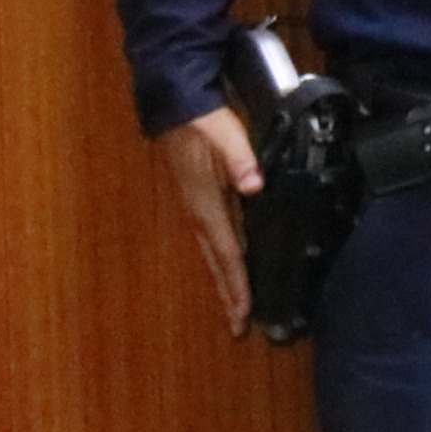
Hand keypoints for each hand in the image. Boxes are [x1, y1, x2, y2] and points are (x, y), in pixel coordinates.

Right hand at [156, 107, 262, 337]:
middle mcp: (200, 210)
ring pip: (216, 252)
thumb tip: (254, 184)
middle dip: (229, 293)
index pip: (226, 249)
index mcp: (206, 201)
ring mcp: (200, 206)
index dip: (236, 281)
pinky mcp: (203, 199)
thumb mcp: (225, 133)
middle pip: (218, 260)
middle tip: (239, 327)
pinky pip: (217, 238)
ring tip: (236, 308)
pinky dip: (226, 258)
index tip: (242, 310)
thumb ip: (241, 157)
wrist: (176, 104)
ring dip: (227, 280)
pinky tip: (235, 267)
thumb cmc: (202, 120)